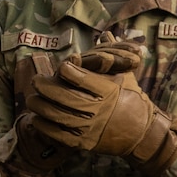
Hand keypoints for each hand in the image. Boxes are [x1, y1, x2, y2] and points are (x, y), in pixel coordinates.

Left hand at [27, 43, 176, 171]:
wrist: (143, 134)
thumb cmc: (132, 100)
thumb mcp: (126, 76)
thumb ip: (111, 57)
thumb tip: (106, 33)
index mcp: (108, 90)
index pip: (78, 76)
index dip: (65, 70)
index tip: (60, 67)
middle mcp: (99, 109)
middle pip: (63, 96)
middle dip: (45, 87)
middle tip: (36, 81)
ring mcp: (91, 127)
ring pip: (57, 115)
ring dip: (40, 106)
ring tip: (32, 100)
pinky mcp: (85, 142)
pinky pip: (59, 135)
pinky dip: (45, 127)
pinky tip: (37, 119)